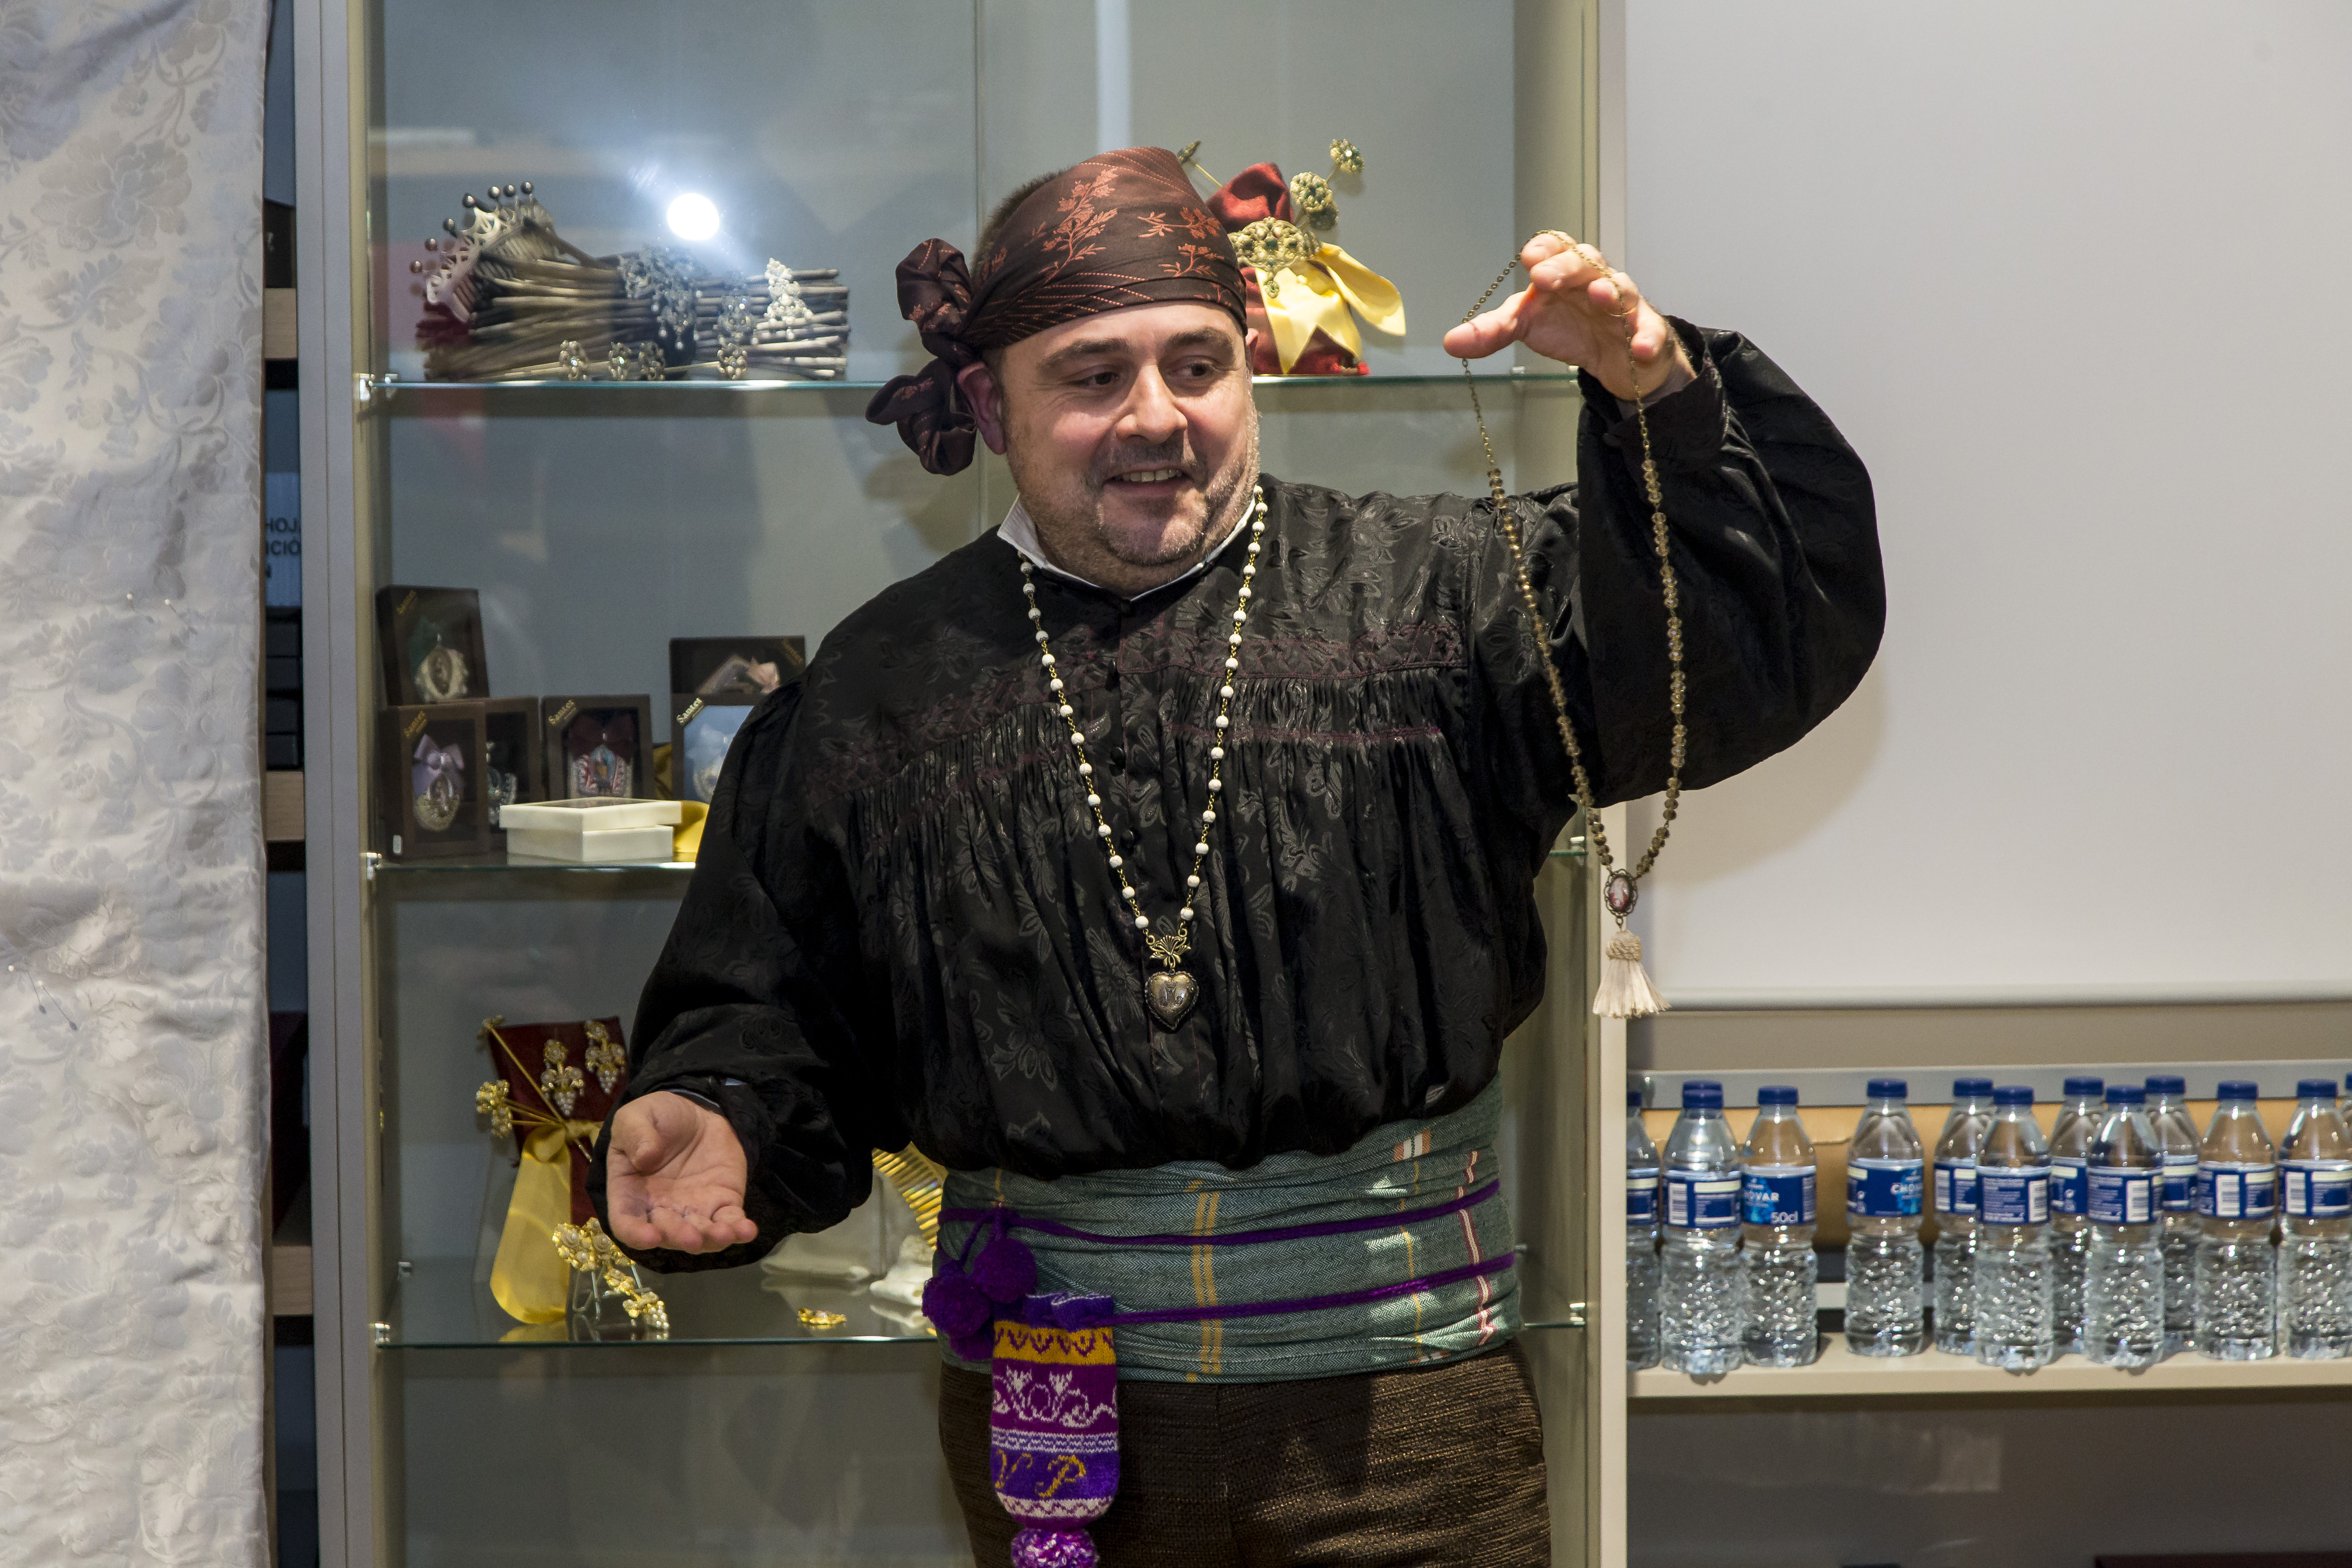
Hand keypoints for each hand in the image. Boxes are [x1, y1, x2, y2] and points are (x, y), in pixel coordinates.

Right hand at [604, 1091, 758, 1253]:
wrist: (696, 1114)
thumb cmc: (656, 1119)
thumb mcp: (636, 1117)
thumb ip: (635, 1134)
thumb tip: (644, 1157)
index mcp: (630, 1194)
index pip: (626, 1223)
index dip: (636, 1234)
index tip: (648, 1237)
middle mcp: (660, 1210)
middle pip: (668, 1234)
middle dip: (680, 1237)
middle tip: (692, 1238)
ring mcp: (693, 1209)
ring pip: (701, 1235)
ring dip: (712, 1240)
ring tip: (724, 1235)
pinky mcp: (722, 1203)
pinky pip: (730, 1221)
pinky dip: (738, 1229)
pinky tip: (747, 1230)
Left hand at [1441, 232, 1691, 403]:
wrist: (1616, 358)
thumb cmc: (1571, 328)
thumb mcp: (1528, 326)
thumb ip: (1492, 331)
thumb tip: (1451, 342)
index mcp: (1562, 272)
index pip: (1555, 248)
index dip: (1544, 250)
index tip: (1529, 260)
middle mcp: (1594, 280)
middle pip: (1585, 261)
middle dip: (1566, 267)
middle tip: (1545, 278)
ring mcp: (1624, 304)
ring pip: (1622, 288)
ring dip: (1610, 291)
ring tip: (1599, 296)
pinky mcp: (1647, 331)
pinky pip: (1650, 330)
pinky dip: (1646, 337)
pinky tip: (1640, 348)